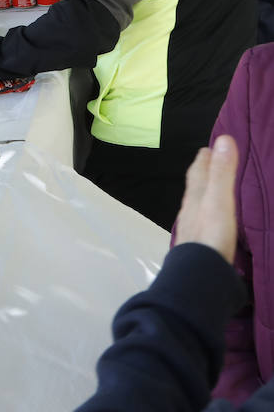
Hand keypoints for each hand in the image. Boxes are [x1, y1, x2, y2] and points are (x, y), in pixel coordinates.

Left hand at [174, 135, 238, 263]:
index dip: (203, 158)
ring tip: (210, 188)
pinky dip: (206, 212)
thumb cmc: (210, 233)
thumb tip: (223, 139)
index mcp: (195, 195)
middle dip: (202, 173)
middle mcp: (189, 208)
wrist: (199, 272)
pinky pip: (201, 220)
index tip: (208, 148)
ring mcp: (192, 226)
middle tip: (208, 164)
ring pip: (196, 203)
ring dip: (203, 192)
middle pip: (195, 186)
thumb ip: (221, 172)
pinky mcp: (197, 242)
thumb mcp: (219, 199)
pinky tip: (210, 219)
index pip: (198, 171)